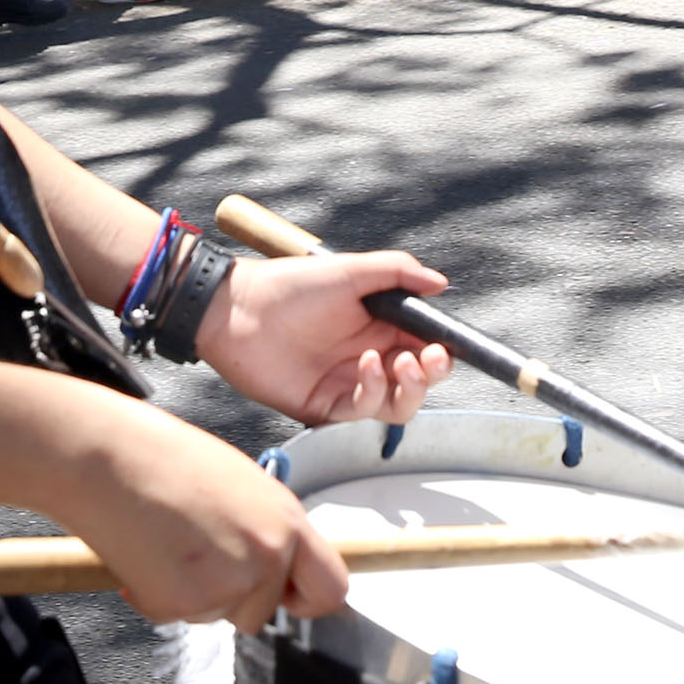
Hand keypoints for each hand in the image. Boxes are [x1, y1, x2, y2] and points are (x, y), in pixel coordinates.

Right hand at [52, 399, 355, 628]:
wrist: (108, 457)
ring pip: (216, 615)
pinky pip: (175, 615)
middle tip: (198, 563)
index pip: (331, 588)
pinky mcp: (184, 603)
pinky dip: (155, 595)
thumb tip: (272, 562)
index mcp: (287, 520)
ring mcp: (227, 584)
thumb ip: (265, 527)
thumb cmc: (164, 456)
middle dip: (234, 600)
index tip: (285, 598)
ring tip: (166, 542)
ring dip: (191, 593)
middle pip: (263, 614)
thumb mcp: (241, 485)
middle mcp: (267, 556)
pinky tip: (142, 553)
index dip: (306, 600)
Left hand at [196, 250, 453, 425]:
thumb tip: (441, 283)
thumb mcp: (349, 271)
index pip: (424, 346)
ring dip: (409, 388)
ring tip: (399, 363)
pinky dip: (373, 392)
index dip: (440, 351)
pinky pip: (362, 412)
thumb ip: (397, 272)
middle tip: (427, 358)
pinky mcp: (326, 407)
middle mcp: (368, 358)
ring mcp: (347, 385)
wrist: (238, 310)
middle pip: (418, 381)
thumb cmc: (291, 286)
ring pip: (397, 404)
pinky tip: (366, 366)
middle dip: (432, 374)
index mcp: (378, 326)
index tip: (444, 345)